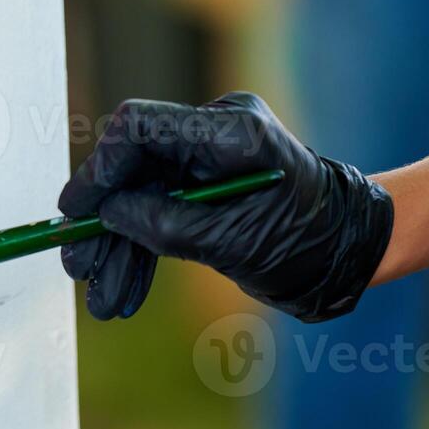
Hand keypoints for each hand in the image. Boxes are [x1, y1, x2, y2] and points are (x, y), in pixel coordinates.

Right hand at [58, 93, 393, 321]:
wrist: (352, 255)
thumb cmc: (308, 245)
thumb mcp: (233, 243)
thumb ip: (163, 224)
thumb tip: (107, 214)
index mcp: (229, 130)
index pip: (140, 128)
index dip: (100, 169)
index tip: (77, 213)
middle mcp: (213, 132)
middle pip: (132, 169)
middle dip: (104, 223)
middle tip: (78, 267)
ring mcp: (206, 158)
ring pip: (139, 196)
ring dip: (118, 248)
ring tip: (103, 299)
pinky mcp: (202, 184)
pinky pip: (157, 210)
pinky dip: (140, 250)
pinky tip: (123, 292)